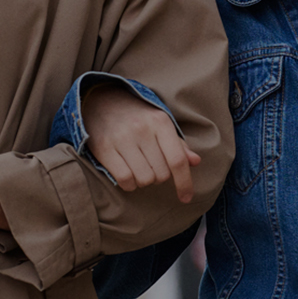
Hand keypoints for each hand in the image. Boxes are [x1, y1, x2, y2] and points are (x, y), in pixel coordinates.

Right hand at [82, 83, 199, 203]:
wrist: (101, 100)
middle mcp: (142, 129)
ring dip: (143, 181)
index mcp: (161, 122)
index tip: (186, 198)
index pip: (178, 160)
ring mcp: (122, 139)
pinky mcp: (104, 148)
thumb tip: (196, 161)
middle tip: (150, 164)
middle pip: (161, 174)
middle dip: (159, 176)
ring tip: (138, 167)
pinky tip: (127, 174)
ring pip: (144, 179)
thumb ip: (178, 144)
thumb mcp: (160, 124)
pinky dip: (128, 184)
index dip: (184, 183)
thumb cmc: (137, 116)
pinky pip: (124, 179)